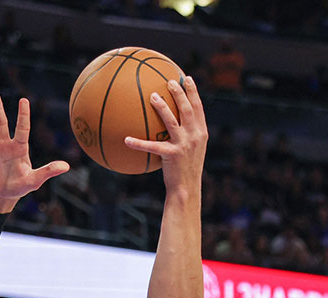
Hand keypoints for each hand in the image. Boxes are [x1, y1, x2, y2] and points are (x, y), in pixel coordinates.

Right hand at [0, 94, 67, 212]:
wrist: (2, 196)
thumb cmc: (19, 186)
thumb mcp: (35, 180)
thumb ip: (48, 171)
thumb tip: (66, 166)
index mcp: (18, 147)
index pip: (22, 128)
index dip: (23, 115)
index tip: (23, 100)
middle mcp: (4, 145)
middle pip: (1, 124)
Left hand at [123, 77, 207, 194]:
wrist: (187, 188)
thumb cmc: (186, 169)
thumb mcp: (192, 150)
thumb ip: (186, 136)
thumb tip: (172, 123)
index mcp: (201, 133)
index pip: (198, 108)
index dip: (193, 92)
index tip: (187, 78)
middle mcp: (195, 136)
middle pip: (187, 109)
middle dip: (179, 93)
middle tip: (169, 81)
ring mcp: (184, 145)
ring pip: (172, 121)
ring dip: (162, 107)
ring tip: (152, 96)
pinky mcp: (172, 155)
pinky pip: (152, 146)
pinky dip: (138, 143)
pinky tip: (126, 139)